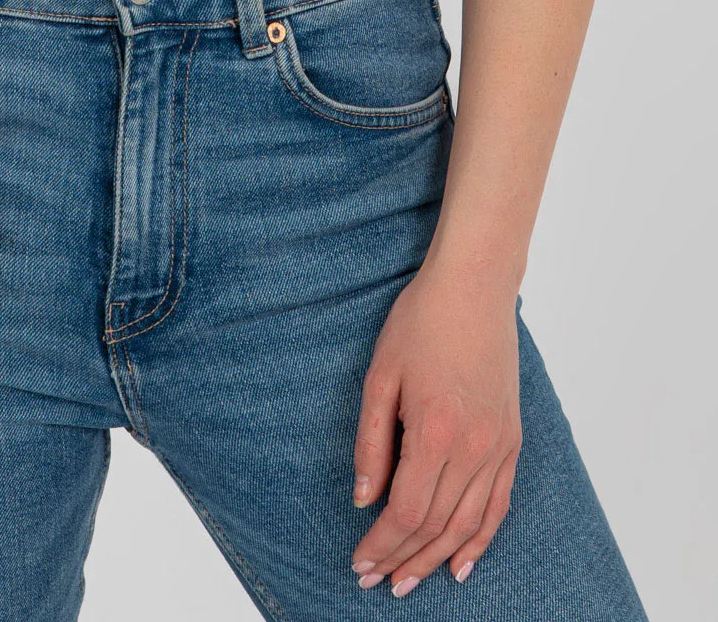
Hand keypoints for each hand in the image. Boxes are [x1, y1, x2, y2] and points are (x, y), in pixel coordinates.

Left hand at [350, 260, 522, 594]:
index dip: (382, 544)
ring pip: (469, 524)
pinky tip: (462, 563)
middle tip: (375, 582)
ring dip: (437, 558)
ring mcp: (499, 447)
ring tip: (409, 582)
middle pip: (437, 525)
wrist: (473, 289)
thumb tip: (364, 498)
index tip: (359, 562)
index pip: (408, 511)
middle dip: (403, 559)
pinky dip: (480, 540)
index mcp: (436, 432)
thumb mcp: (380, 376)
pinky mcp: (512, 440)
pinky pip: (498, 505)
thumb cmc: (420, 323)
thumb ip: (372, 441)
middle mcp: (474, 448)